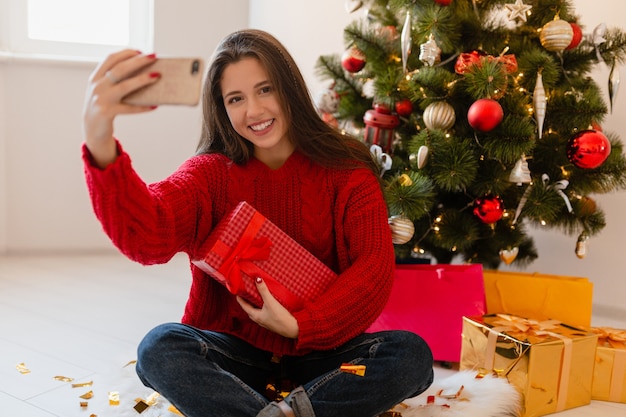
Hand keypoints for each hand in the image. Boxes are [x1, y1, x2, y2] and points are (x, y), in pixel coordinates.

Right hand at [82, 49, 160, 167]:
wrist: (91, 129)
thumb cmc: (104, 106)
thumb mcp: (105, 90)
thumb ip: (117, 80)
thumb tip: (145, 72)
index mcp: (96, 77)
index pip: (111, 58)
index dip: (126, 53)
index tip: (141, 51)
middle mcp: (97, 86)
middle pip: (119, 69)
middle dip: (138, 61)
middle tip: (154, 56)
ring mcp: (101, 99)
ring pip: (125, 86)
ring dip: (142, 79)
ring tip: (157, 76)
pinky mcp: (107, 112)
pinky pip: (129, 108)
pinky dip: (143, 107)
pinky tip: (155, 105)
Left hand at [237, 277, 299, 338]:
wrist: (293, 329)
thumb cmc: (281, 318)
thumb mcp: (271, 302)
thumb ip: (263, 290)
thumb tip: (257, 279)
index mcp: (255, 316)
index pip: (243, 306)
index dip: (240, 298)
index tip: (238, 292)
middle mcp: (259, 320)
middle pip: (249, 309)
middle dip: (247, 301)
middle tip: (247, 292)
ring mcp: (265, 321)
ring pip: (257, 311)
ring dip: (255, 304)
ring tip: (257, 296)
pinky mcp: (272, 322)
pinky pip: (264, 313)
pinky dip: (263, 307)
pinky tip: (268, 304)